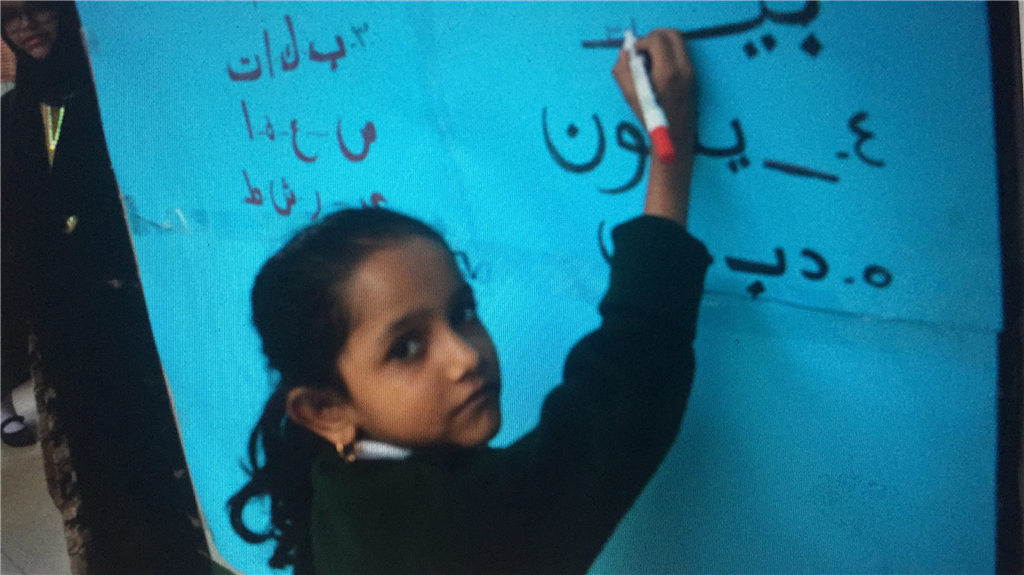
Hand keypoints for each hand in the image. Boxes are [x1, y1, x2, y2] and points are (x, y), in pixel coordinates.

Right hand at [612, 28, 695, 159]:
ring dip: (661, 45)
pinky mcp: (693, 75)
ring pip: (677, 42)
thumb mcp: (630, 97)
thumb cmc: (651, 120)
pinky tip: (658, 71)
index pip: (657, 40)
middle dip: (653, 38)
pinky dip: (668, 53)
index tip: (633, 54)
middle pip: (671, 34)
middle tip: (641, 52)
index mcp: (667, 73)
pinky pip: (680, 53)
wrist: (676, 138)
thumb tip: (625, 52)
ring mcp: (691, 71)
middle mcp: (684, 68)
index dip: (641, 42)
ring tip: (649, 62)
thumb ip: (623, 71)